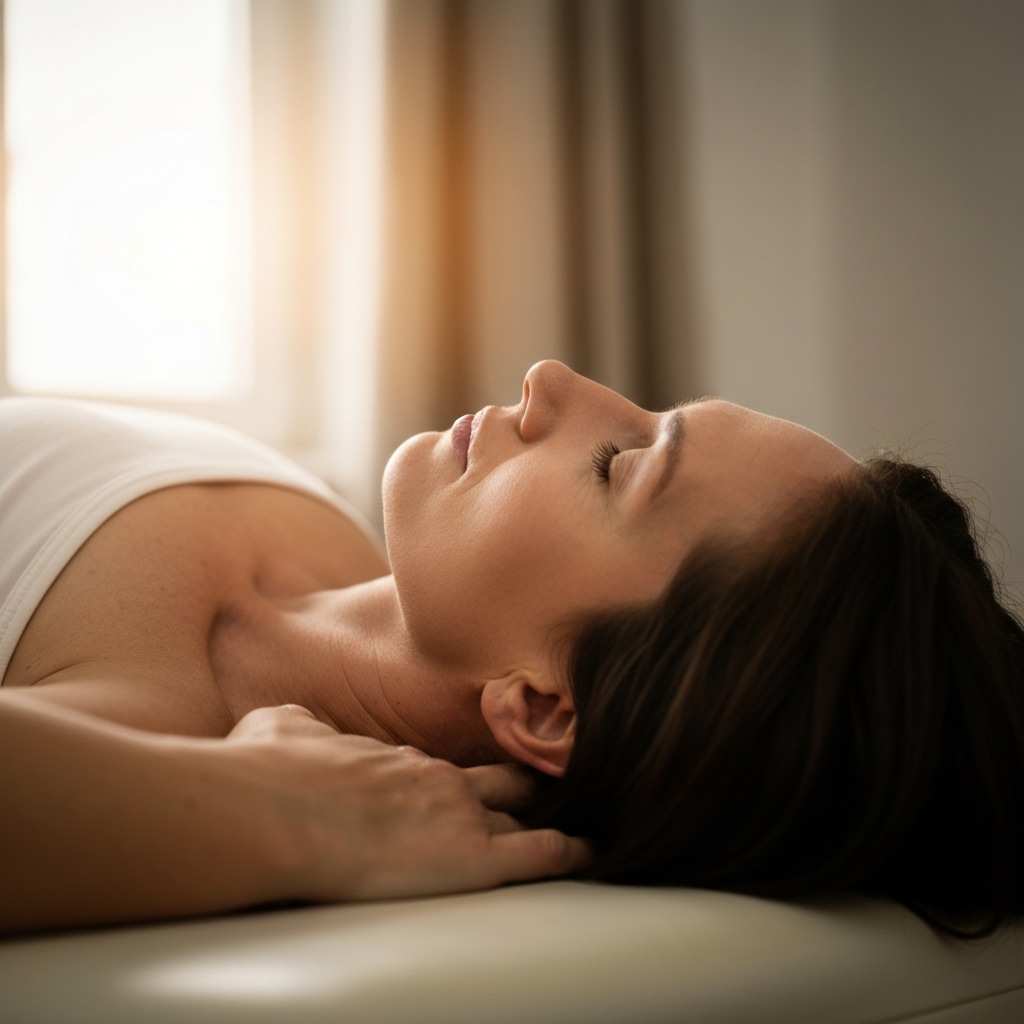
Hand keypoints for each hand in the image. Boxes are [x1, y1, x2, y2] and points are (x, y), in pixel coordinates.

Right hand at [224, 704, 590, 901]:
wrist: (275, 810)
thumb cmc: (268, 769)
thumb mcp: (283, 728)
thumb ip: (302, 726)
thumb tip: (292, 726)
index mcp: (399, 758)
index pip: (450, 767)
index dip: (471, 777)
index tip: (487, 780)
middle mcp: (439, 778)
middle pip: (501, 781)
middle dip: (527, 785)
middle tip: (553, 786)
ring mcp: (460, 813)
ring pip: (523, 815)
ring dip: (548, 818)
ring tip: (581, 821)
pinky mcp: (471, 855)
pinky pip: (538, 853)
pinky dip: (567, 852)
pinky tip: (591, 851)